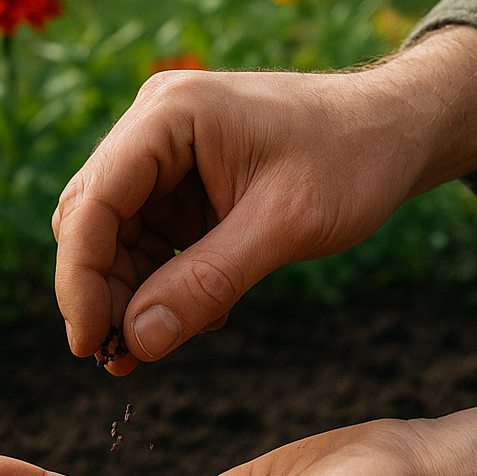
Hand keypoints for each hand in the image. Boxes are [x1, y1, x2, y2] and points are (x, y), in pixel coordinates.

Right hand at [53, 26, 476, 373]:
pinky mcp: (185, 188)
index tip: (90, 345)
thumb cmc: (353, 158)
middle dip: (101, 293)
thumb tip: (137, 342)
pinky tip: (196, 315)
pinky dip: (161, 286)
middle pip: (92, 221)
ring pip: (116, 239)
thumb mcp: (285, 225)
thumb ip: (208, 282)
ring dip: (129, 297)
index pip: (93, 203)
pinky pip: (151, 245)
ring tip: (155, 347)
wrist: (396, 131)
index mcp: (169, 116)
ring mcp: (167, 159)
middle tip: (120, 359)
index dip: (80, 280)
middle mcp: (155, 130)